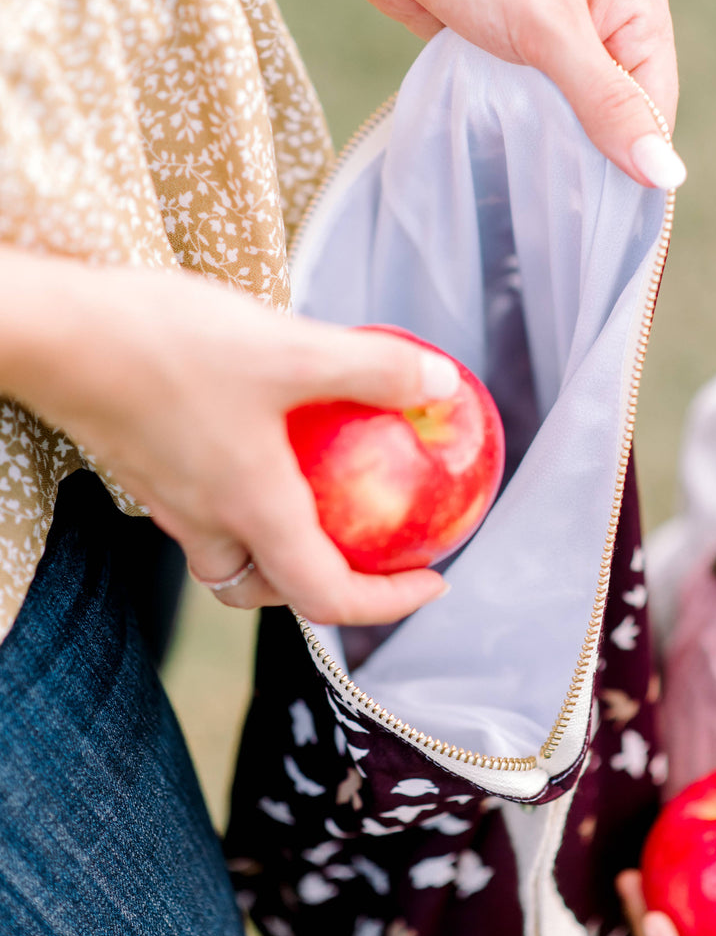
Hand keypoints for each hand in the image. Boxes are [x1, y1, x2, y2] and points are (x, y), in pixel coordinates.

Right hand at [3, 254, 456, 624]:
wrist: (55, 332)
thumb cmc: (166, 347)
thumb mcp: (288, 350)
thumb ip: (369, 371)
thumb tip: (440, 385)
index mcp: (252, 513)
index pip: (328, 597)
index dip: (388, 603)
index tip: (432, 583)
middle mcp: (208, 521)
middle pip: (267, 590)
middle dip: (322, 583)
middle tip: (367, 548)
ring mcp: (169, 498)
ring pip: (231, 553)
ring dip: (278, 545)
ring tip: (316, 498)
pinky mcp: (146, 465)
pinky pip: (205, 506)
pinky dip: (244, 496)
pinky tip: (264, 434)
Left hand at [347, 0, 682, 190]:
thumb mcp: (549, 32)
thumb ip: (606, 104)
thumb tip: (665, 174)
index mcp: (638, 9)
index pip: (655, 111)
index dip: (634, 163)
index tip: (601, 216)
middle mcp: (607, 28)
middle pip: (617, 121)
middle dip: (591, 159)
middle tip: (562, 208)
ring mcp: (561, 45)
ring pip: (573, 122)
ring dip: (554, 150)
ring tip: (534, 188)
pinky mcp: (518, 59)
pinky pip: (535, 114)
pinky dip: (524, 135)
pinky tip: (509, 160)